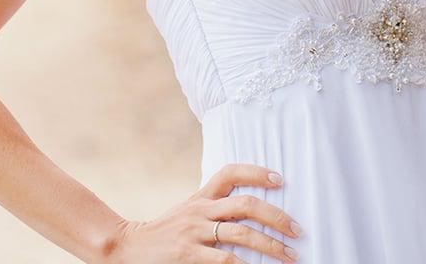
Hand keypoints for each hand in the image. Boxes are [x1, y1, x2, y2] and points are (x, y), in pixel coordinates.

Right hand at [105, 164, 301, 262]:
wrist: (128, 247)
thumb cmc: (167, 231)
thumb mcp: (190, 211)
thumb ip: (215, 207)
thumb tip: (254, 210)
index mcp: (202, 196)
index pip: (231, 172)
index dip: (256, 172)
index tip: (280, 179)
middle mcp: (200, 210)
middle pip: (245, 204)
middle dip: (276, 215)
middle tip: (297, 229)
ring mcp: (194, 233)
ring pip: (240, 234)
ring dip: (270, 245)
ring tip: (290, 255)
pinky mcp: (188, 256)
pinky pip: (224, 262)